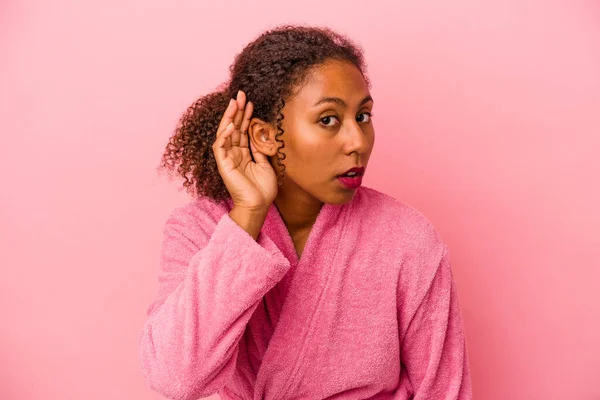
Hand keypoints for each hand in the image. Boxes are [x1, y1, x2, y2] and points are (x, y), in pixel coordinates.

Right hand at [212, 90, 277, 210]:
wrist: (258, 205)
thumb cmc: (263, 189)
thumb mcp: (266, 164)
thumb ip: (260, 150)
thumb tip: (260, 135)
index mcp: (243, 153)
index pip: (242, 130)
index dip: (245, 116)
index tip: (250, 102)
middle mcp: (233, 153)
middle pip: (233, 127)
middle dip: (237, 111)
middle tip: (241, 94)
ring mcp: (227, 158)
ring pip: (225, 133)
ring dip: (229, 117)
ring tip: (235, 102)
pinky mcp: (223, 165)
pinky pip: (220, 147)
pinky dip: (224, 135)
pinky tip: (230, 125)